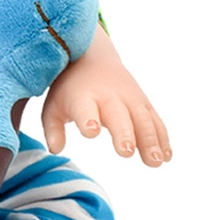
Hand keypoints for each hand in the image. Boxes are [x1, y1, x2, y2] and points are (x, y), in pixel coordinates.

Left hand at [40, 26, 171, 166]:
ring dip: (150, 140)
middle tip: (125, 151)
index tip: (90, 131)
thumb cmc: (69, 90)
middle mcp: (108, 96)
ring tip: (155, 162)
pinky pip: (155, 120)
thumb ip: (53, 128)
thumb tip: (55, 150)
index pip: (84, 108)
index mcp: (82, 97)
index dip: (88, 119)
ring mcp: (129, 98)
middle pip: (118, 115)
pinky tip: (166, 156)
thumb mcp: (53, 106)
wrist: (91, 57)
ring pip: (142, 119)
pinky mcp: (143, 103)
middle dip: (122, 132)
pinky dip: (162, 137)